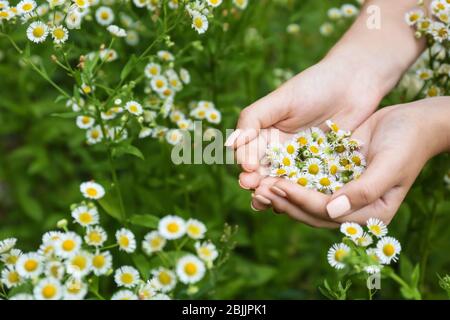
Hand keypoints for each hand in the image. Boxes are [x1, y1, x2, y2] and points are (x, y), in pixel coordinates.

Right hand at [227, 54, 384, 191]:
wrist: (356, 81)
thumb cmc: (315, 85)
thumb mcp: (281, 99)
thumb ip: (253, 118)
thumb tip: (230, 143)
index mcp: (266, 134)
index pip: (249, 153)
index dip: (247, 163)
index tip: (248, 170)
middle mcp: (281, 150)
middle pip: (264, 173)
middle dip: (258, 184)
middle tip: (256, 192)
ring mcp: (302, 162)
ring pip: (285, 183)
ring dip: (277, 195)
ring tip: (272, 205)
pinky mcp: (323, 169)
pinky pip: (311, 185)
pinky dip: (304, 196)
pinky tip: (300, 205)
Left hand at [255, 97, 449, 225]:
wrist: (412, 122)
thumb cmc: (407, 143)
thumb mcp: (390, 166)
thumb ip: (363, 191)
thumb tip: (331, 212)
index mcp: (368, 213)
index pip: (327, 212)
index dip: (300, 200)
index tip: (278, 186)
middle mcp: (351, 207)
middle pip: (310, 211)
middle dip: (283, 200)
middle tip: (257, 189)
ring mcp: (341, 192)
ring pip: (305, 198)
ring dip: (281, 192)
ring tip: (256, 183)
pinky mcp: (333, 175)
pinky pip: (307, 181)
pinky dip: (289, 177)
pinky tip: (270, 170)